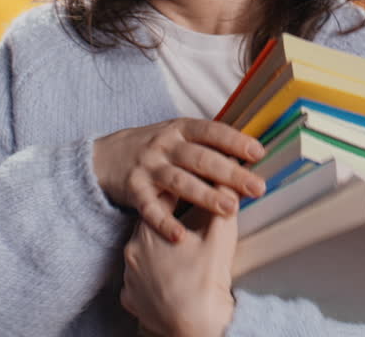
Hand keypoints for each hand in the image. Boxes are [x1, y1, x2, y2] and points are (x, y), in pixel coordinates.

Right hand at [93, 118, 266, 241]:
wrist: (106, 156)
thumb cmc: (156, 148)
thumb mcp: (178, 136)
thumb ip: (208, 144)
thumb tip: (253, 155)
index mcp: (181, 129)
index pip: (211, 131)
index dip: (234, 141)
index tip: (258, 152)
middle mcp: (165, 145)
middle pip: (200, 158)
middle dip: (230, 174)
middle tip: (256, 188)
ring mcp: (148, 167)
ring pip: (180, 181)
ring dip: (205, 195)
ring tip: (230, 209)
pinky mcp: (134, 190)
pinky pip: (151, 208)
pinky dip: (165, 222)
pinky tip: (180, 236)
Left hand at [122, 193, 237, 336]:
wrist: (198, 325)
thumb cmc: (207, 278)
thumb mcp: (220, 233)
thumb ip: (223, 200)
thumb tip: (227, 180)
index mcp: (149, 228)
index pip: (160, 200)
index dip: (177, 195)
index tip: (187, 193)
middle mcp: (132, 250)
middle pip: (149, 227)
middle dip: (167, 225)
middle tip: (186, 228)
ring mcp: (129, 276)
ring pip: (141, 254)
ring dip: (157, 251)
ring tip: (178, 255)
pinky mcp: (130, 298)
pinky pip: (137, 282)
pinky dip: (151, 278)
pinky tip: (166, 279)